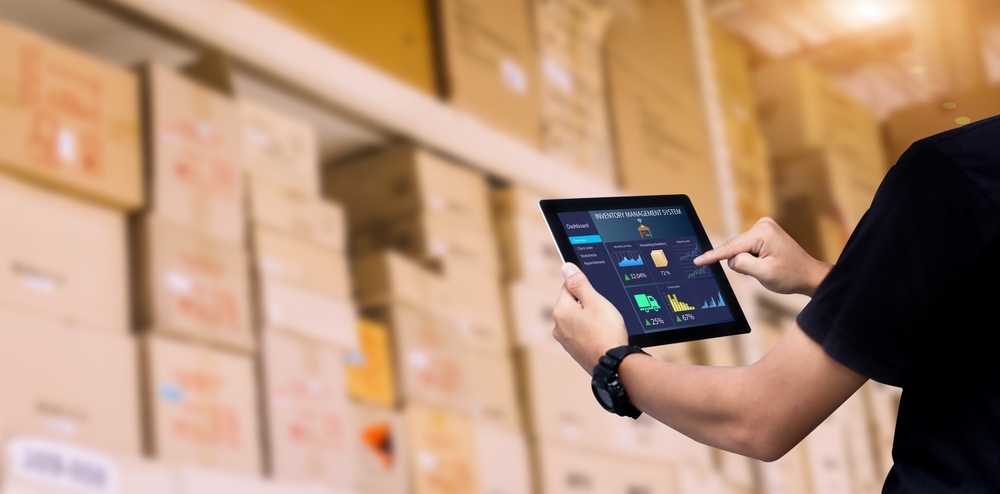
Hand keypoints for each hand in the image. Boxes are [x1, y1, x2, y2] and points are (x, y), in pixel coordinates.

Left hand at [552, 263, 628, 371]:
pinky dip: (591, 332)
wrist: (614, 364)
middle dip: (587, 303)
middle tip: (605, 310)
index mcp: (560, 311)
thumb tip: (565, 267)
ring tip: (606, 324)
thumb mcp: (595, 301)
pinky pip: (582, 334)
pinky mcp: (575, 351)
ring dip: (590, 318)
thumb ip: (579, 283)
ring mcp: (566, 341)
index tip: (598, 293)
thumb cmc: (606, 331)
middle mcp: (558, 326)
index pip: (568, 287)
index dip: (585, 286)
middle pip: (573, 304)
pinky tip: (603, 335)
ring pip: (578, 320)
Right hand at [694, 217, 831, 295]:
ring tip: (767, 267)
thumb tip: (730, 259)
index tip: (697, 261)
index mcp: (762, 233)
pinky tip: (766, 262)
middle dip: (741, 263)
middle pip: (735, 248)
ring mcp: (763, 227)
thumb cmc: (790, 275)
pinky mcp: (763, 232)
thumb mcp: (764, 274)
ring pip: (739, 249)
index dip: (712, 256)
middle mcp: (762, 225)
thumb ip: (742, 264)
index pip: (730, 247)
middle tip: (762, 271)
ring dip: (747, 261)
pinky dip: (751, 258)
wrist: (809, 275)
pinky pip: (746, 248)